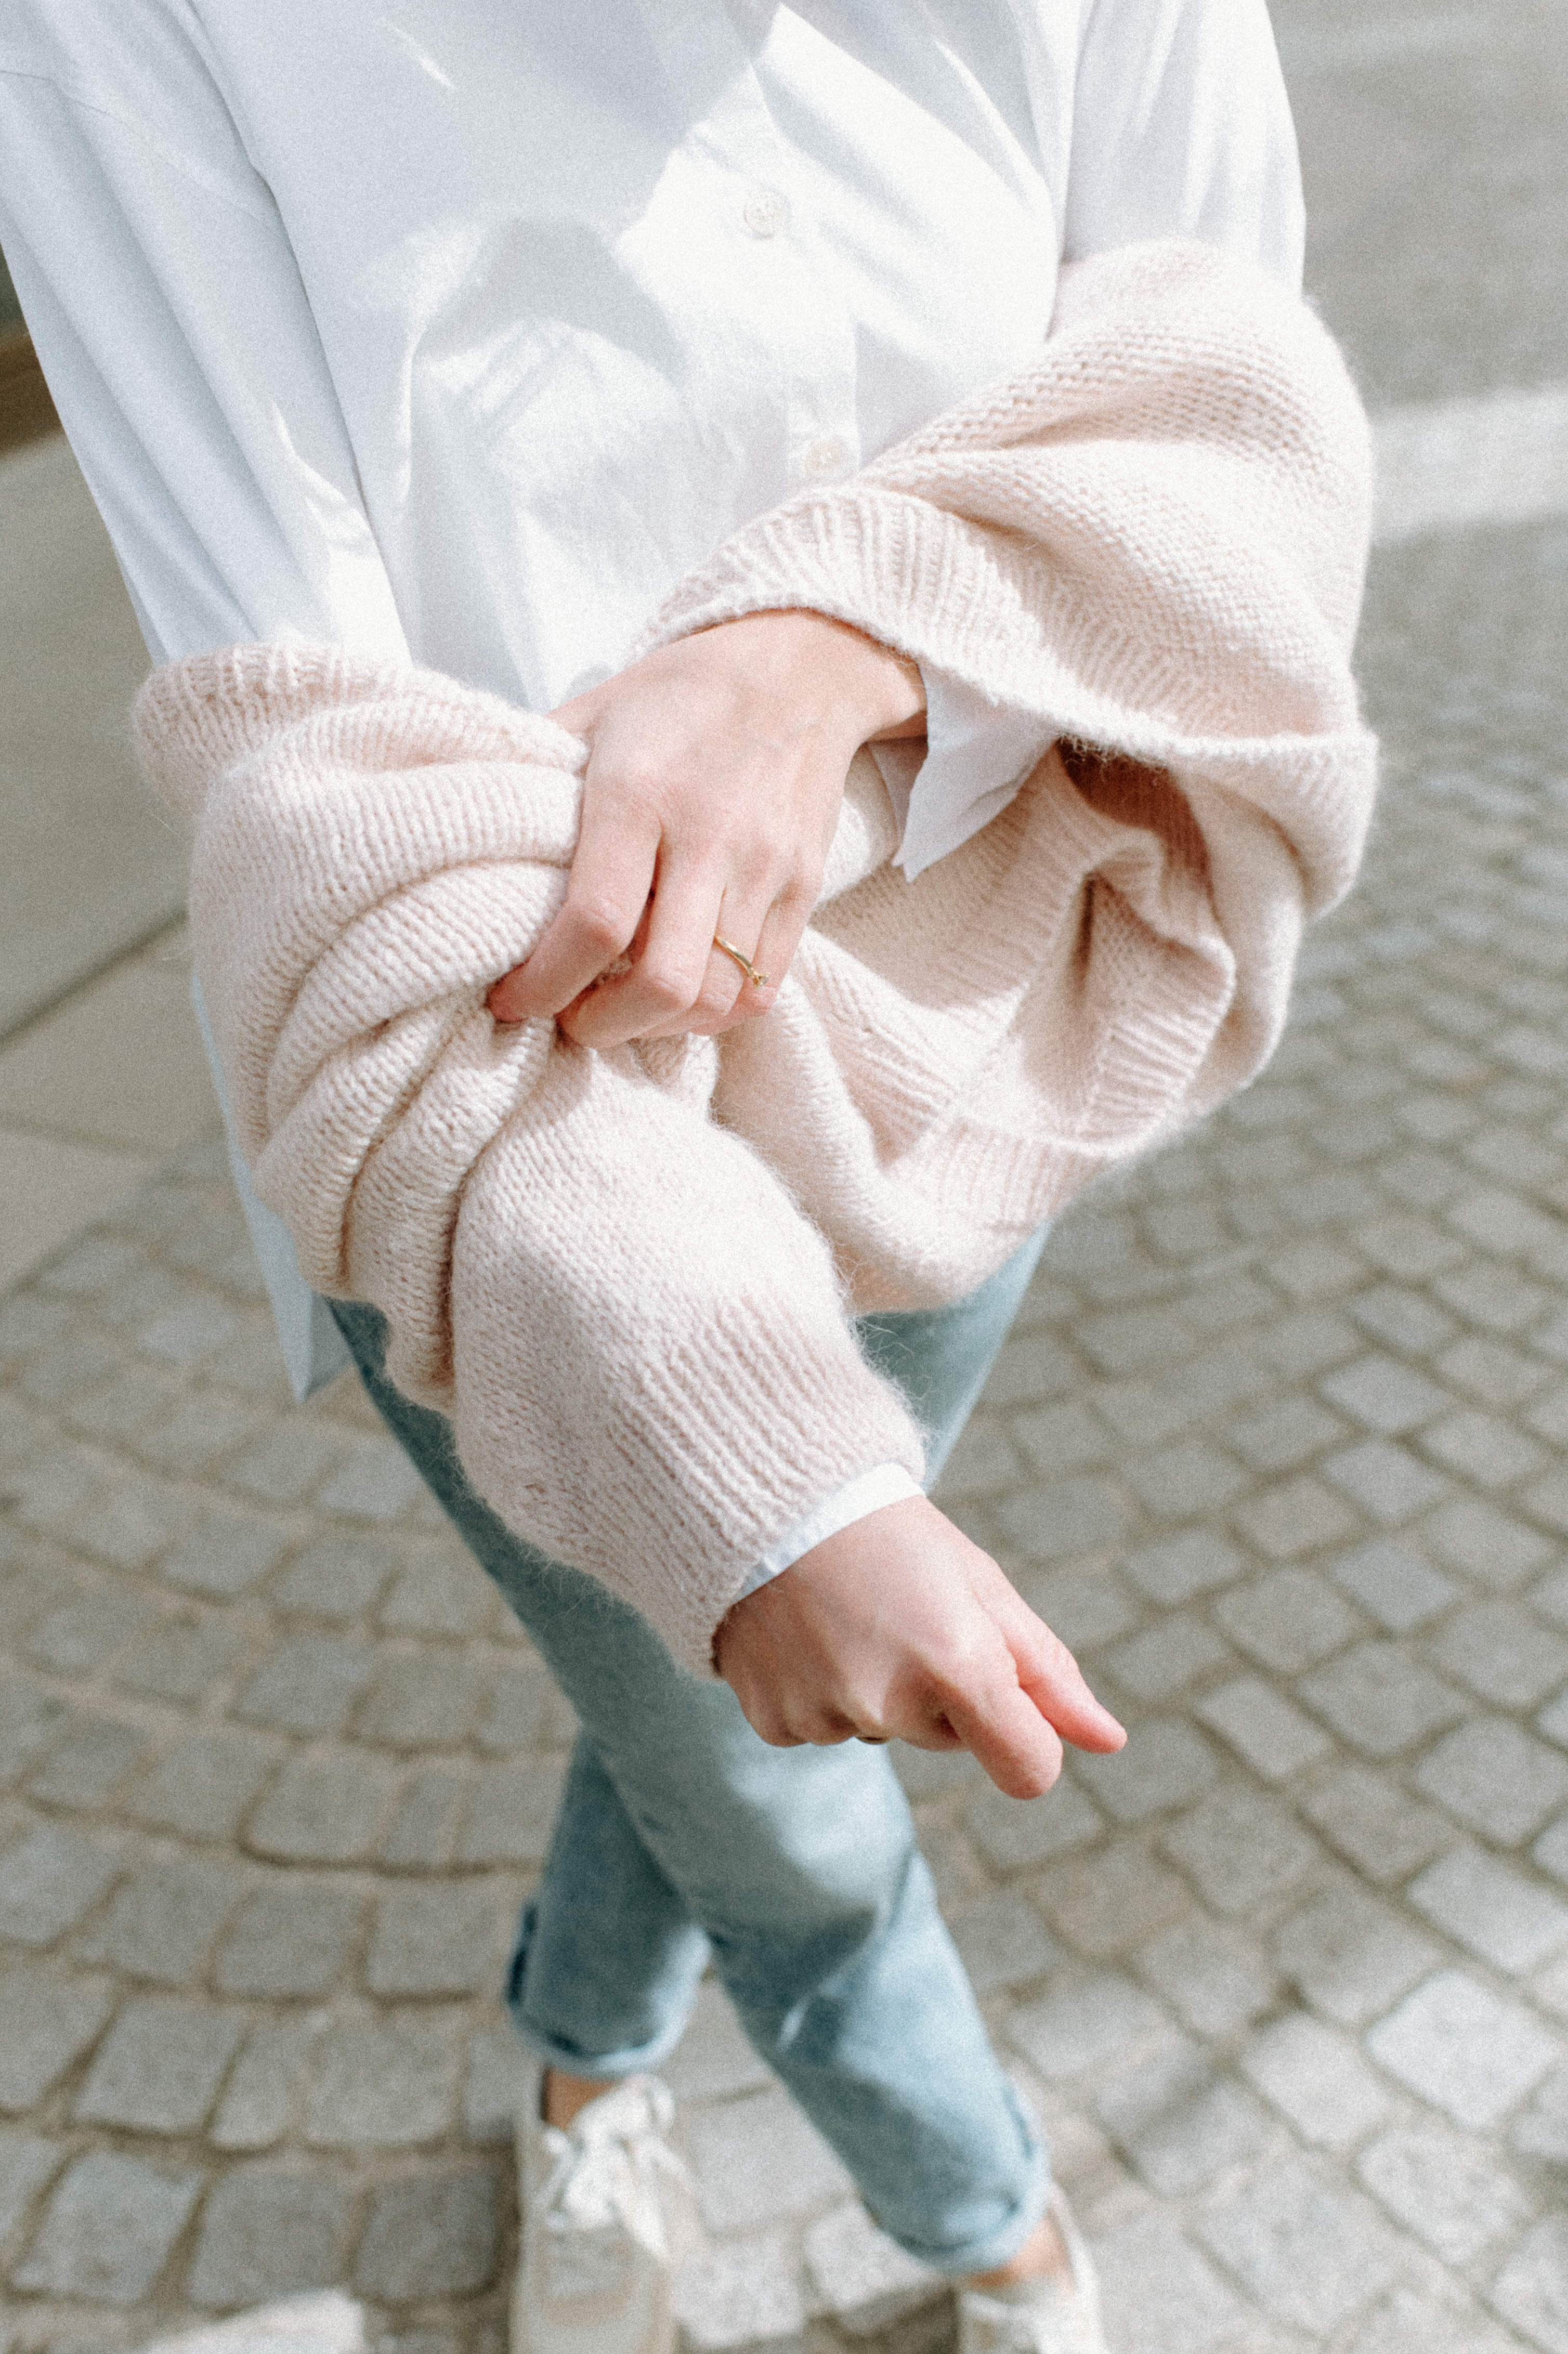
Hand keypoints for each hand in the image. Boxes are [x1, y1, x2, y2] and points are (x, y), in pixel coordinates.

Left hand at [486, 609, 924, 1046]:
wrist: (798, 671)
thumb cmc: (677, 698)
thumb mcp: (591, 714)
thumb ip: (528, 776)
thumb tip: (455, 832)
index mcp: (639, 793)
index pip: (595, 921)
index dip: (544, 982)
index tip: (510, 1000)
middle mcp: (710, 837)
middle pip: (663, 981)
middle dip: (603, 1024)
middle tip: (569, 1017)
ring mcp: (766, 869)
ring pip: (715, 999)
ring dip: (655, 1026)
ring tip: (618, 1009)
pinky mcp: (805, 891)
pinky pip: (760, 990)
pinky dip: (710, 1014)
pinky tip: (675, 996)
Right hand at [713, 1495, 1125, 1799]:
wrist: (768, 1497)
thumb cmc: (891, 1534)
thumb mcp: (981, 1585)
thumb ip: (1048, 1673)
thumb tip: (1110, 1741)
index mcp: (956, 1661)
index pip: (1029, 1770)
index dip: (1030, 1743)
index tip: (1010, 1706)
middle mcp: (889, 1701)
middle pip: (950, 1739)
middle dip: (940, 1689)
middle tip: (900, 1611)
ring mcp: (825, 1716)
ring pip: (885, 1732)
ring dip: (878, 1689)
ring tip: (847, 1614)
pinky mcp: (775, 1723)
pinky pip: (825, 1731)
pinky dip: (822, 1693)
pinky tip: (806, 1634)